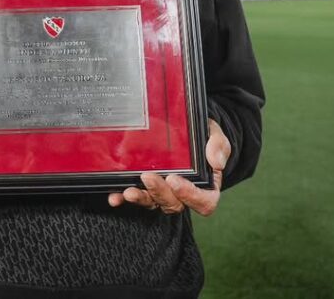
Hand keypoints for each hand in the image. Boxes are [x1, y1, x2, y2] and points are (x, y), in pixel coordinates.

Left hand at [108, 118, 229, 215]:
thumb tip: (216, 162)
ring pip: (153, 203)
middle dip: (159, 193)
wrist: (188, 129)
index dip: (189, 196)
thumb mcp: (215, 135)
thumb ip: (218, 146)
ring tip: (129, 191)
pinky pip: (137, 196)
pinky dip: (123, 198)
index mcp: (206, 186)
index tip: (175, 180)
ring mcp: (164, 192)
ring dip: (141, 199)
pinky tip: (114, 196)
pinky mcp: (147, 187)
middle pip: (174, 203)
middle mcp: (184, 193)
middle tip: (148, 177)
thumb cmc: (204, 136)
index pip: (203, 201)